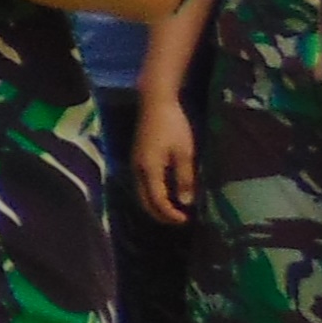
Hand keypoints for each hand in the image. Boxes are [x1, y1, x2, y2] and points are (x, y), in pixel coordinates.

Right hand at [131, 89, 201, 225]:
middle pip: (145, 203)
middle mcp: (137, 171)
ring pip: (141, 195)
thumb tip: (186, 202)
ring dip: (156, 206)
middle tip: (179, 220)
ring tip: (173, 210)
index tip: (186, 219)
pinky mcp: (137, 160)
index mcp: (149, 171)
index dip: (171, 214)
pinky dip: (152, 195)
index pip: (158, 202)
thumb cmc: (173, 125)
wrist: (155, 102)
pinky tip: (165, 193)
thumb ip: (184, 179)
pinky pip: (142, 186)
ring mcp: (135, 165)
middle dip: (161, 215)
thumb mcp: (184, 152)